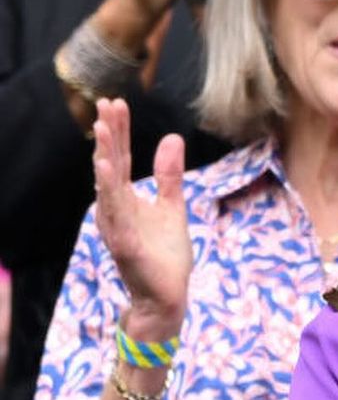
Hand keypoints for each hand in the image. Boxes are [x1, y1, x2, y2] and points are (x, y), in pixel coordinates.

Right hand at [93, 98, 191, 340]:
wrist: (167, 297)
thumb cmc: (166, 255)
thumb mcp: (172, 208)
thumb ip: (170, 176)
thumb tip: (172, 138)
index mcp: (126, 200)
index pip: (121, 159)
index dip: (119, 132)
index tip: (117, 102)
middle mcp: (115, 210)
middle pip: (111, 166)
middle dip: (109, 136)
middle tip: (105, 103)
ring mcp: (118, 227)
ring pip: (108, 188)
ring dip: (105, 158)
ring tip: (103, 130)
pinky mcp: (125, 245)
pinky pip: (116, 216)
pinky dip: (110, 194)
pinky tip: (106, 173)